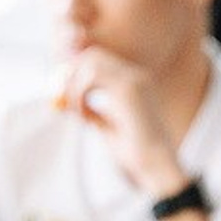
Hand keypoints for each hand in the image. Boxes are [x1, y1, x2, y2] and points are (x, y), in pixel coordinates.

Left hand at [55, 47, 185, 197]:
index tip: (65, 97)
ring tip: (77, 111)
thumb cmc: (135, 154)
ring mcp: (134, 79)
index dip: (76, 75)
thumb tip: (72, 102)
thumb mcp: (108, 128)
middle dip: (71, 74)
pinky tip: (83, 114)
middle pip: (93, 55)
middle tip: (64, 101)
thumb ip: (93, 112)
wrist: (156, 165)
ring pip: (91, 61)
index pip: (98, 63)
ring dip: (75, 85)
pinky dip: (80, 91)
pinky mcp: (128, 89)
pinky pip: (92, 76)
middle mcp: (135, 76)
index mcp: (133, 83)